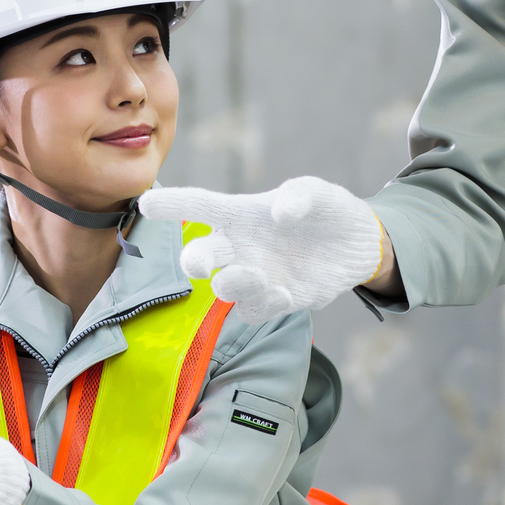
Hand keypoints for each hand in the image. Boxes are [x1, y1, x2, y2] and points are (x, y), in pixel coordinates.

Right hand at [138, 176, 384, 323]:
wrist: (358, 244)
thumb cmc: (325, 210)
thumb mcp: (316, 193)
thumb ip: (299, 196)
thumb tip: (279, 213)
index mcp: (240, 214)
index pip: (199, 205)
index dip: (173, 203)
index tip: (146, 203)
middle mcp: (240, 247)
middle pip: (200, 255)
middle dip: (193, 261)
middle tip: (201, 264)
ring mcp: (256, 276)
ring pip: (223, 289)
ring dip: (231, 284)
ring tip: (257, 276)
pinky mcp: (276, 300)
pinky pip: (254, 311)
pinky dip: (263, 304)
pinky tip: (283, 292)